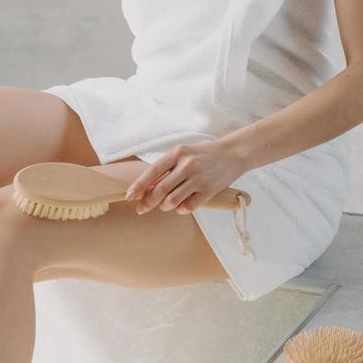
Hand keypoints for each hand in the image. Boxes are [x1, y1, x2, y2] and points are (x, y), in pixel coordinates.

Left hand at [124, 139, 247, 215]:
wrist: (232, 154)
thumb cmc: (203, 155)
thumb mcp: (183, 154)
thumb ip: (167, 168)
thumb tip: (147, 187)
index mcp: (177, 153)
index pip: (153, 171)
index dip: (139, 185)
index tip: (129, 196)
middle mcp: (187, 165)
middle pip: (160, 189)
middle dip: (147, 202)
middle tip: (141, 209)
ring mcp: (198, 178)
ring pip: (172, 200)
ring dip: (165, 206)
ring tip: (165, 205)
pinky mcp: (209, 190)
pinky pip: (188, 207)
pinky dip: (181, 209)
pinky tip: (181, 206)